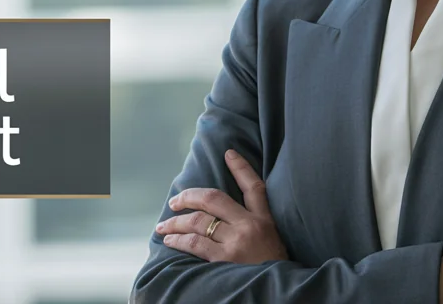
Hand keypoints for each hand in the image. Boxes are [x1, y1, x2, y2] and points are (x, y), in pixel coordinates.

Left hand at [155, 149, 288, 263]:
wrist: (278, 292)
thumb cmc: (272, 268)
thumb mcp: (273, 242)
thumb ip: (256, 226)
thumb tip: (224, 218)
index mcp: (265, 220)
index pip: (254, 187)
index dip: (241, 167)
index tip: (228, 153)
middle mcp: (250, 226)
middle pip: (214, 199)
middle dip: (189, 196)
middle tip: (174, 201)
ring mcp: (237, 241)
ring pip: (198, 221)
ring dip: (176, 222)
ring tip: (164, 226)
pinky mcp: (225, 259)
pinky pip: (194, 243)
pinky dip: (178, 240)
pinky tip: (170, 240)